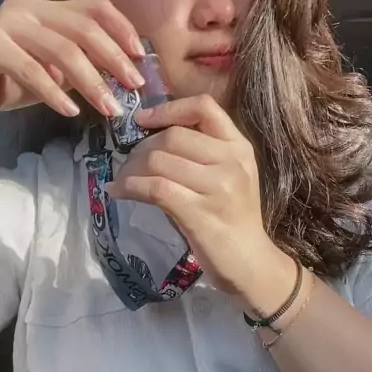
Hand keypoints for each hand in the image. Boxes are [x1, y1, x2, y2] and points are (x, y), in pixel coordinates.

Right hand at [0, 0, 145, 116]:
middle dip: (114, 59)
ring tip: (110, 108)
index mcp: (46, 7)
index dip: (123, 28)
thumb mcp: (49, 66)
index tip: (141, 55)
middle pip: (84, 29)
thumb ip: (80, 62)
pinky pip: (31, 71)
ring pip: (63, 51)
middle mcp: (28, 8)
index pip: (95, 8)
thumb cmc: (8, 77)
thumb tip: (125, 73)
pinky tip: (70, 110)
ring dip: (91, 82)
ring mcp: (8, 25)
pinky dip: (53, 93)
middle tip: (135, 86)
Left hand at [105, 93, 296, 302]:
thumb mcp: (228, 176)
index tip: (143, 120)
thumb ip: (201, 153)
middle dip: (141, 148)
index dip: (168, 108)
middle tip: (128, 165)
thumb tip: (150, 138)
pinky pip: (155, 187)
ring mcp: (218, 187)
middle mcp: (232, 161)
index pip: (203, 107)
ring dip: (130, 169)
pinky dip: (130, 187)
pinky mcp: (200, 212)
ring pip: (159, 160)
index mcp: (239, 147)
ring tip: (122, 181)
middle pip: (173, 135)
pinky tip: (119, 193)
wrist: (251, 264)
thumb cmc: (233, 219)